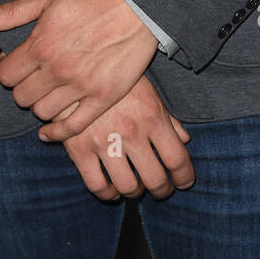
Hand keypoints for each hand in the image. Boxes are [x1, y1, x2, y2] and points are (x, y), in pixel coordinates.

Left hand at [0, 0, 158, 139]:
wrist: (140, 3)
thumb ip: (13, 12)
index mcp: (41, 44)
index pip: (6, 75)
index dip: (7, 70)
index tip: (16, 63)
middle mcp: (57, 69)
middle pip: (22, 97)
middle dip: (23, 87)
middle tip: (34, 77)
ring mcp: (81, 86)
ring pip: (43, 113)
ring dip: (41, 104)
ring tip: (49, 91)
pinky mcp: (103, 98)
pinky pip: (71, 127)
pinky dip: (57, 133)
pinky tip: (50, 131)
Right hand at [55, 76, 194, 201]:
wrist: (75, 65)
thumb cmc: (116, 78)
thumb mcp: (147, 90)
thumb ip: (167, 118)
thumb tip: (184, 140)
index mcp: (152, 115)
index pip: (177, 159)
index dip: (184, 177)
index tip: (184, 182)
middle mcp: (131, 131)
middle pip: (155, 179)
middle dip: (162, 190)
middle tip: (161, 189)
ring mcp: (104, 141)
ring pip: (128, 187)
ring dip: (135, 192)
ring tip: (136, 187)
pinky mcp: (79, 148)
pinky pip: (97, 185)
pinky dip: (107, 193)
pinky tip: (111, 187)